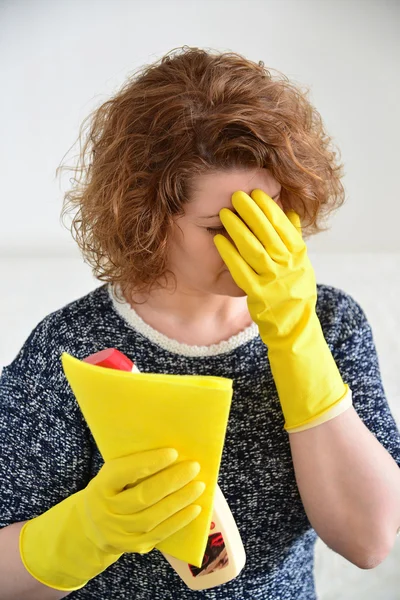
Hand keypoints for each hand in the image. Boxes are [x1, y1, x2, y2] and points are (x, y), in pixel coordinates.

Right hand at [19, 448, 204, 590]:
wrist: (92, 527)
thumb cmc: (111, 490)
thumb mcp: (112, 475)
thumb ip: (133, 466)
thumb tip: (171, 453)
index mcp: (101, 486)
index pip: (124, 472)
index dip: (149, 462)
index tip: (173, 452)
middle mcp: (107, 511)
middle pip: (143, 496)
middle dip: (171, 481)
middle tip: (193, 467)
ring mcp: (119, 532)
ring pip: (153, 517)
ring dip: (180, 500)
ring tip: (198, 486)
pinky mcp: (134, 546)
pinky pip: (160, 534)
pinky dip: (179, 521)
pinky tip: (195, 509)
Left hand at [213, 189, 350, 432]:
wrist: (293, 325)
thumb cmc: (295, 290)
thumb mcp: (300, 264)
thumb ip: (293, 239)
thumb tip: (289, 212)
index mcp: (298, 255)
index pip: (283, 226)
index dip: (269, 207)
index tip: (256, 191)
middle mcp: (287, 266)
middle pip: (268, 234)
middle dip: (252, 212)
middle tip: (236, 195)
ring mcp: (272, 280)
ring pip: (255, 250)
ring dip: (239, 230)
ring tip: (226, 214)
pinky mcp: (257, 294)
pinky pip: (241, 271)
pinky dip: (230, 255)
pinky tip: (219, 240)